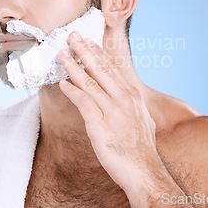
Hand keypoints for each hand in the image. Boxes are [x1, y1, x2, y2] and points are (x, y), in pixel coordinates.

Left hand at [58, 30, 161, 196]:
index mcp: (133, 96)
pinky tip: (62, 84)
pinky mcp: (101, 124)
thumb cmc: (140, 148)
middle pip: (101, 69)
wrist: (145, 172)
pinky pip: (83, 102)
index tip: (89, 40)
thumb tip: (120, 94)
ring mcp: (113, 111)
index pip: (113, 68)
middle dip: (85, 50)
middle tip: (72, 35)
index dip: (99, 52)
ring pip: (89, 82)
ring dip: (73, 66)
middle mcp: (124, 99)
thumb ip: (129, 103)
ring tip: (62, 54)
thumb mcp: (141, 119)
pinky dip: (71, 90)